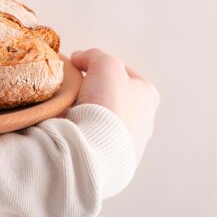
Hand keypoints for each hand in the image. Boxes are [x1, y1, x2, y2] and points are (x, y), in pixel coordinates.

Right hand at [64, 48, 159, 163]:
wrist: (96, 149)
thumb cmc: (109, 102)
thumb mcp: (104, 64)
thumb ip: (93, 55)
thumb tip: (79, 58)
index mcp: (148, 95)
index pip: (122, 73)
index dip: (100, 68)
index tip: (82, 69)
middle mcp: (144, 120)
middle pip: (111, 97)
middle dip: (92, 93)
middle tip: (74, 91)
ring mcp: (129, 143)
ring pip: (102, 119)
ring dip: (85, 114)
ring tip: (68, 111)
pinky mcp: (114, 160)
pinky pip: (94, 138)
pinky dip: (82, 133)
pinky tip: (69, 129)